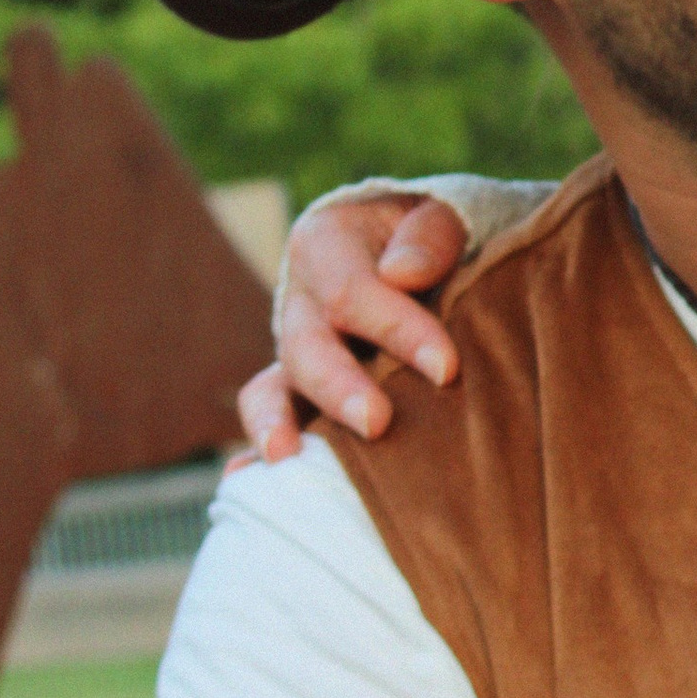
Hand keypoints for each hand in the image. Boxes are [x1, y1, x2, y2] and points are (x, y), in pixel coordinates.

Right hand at [239, 193, 467, 455]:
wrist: (418, 256)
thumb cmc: (432, 239)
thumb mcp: (440, 216)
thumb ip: (430, 236)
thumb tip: (402, 273)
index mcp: (325, 244)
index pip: (353, 292)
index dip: (398, 329)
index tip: (447, 368)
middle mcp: (299, 302)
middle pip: (307, 347)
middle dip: (339, 388)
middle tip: (377, 424)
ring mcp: (294, 353)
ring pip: (271, 389)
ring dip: (276, 424)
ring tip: (286, 459)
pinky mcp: (300, 394)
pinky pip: (272, 422)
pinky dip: (255, 452)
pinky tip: (250, 482)